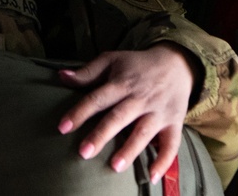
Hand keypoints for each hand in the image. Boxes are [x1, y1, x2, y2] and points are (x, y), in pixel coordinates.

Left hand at [57, 44, 196, 182]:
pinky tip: (152, 176)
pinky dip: (164, 161)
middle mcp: (140, 98)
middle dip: (102, 134)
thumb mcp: (113, 60)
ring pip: (144, 132)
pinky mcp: (174, 123)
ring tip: (114, 166)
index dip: (80, 112)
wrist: (176, 64)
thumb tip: (61, 76)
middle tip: (83, 152)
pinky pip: (171, 144)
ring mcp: (158, 112)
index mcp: (122, 83)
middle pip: (119, 117)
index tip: (63, 127)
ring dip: (130, 149)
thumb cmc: (137, 65)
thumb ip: (87, 72)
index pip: (98, 98)